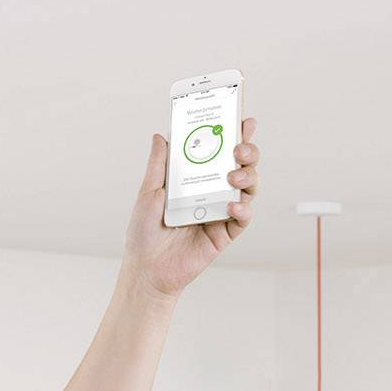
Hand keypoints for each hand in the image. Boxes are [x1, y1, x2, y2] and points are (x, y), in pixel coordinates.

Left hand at [123, 118, 257, 297]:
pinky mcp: (225, 234)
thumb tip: (162, 135)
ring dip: (247, 176)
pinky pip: (242, 218)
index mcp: (195, 179)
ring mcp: (220, 212)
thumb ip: (159, 165)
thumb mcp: (148, 193)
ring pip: (247, 188)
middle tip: (239, 148)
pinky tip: (232, 204)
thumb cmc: (144, 232)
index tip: (243, 120)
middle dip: (247, 152)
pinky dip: (242, 208)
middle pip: (241, 166)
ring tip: (233, 174)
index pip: (219, 152)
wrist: (146, 269)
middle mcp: (211, 193)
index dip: (234, 136)